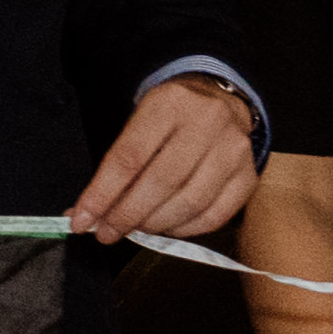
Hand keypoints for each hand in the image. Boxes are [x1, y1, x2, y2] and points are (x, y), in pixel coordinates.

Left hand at [72, 72, 261, 243]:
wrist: (217, 101)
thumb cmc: (169, 118)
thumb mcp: (139, 123)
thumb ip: (116, 166)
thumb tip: (88, 213)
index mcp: (169, 103)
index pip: (129, 156)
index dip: (102, 194)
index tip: (82, 219)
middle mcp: (207, 122)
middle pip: (162, 181)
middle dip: (128, 214)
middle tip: (107, 232)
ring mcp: (234, 149)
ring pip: (190, 201)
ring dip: (156, 225)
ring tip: (136, 229)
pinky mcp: (249, 174)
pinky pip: (216, 214)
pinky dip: (186, 229)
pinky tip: (167, 228)